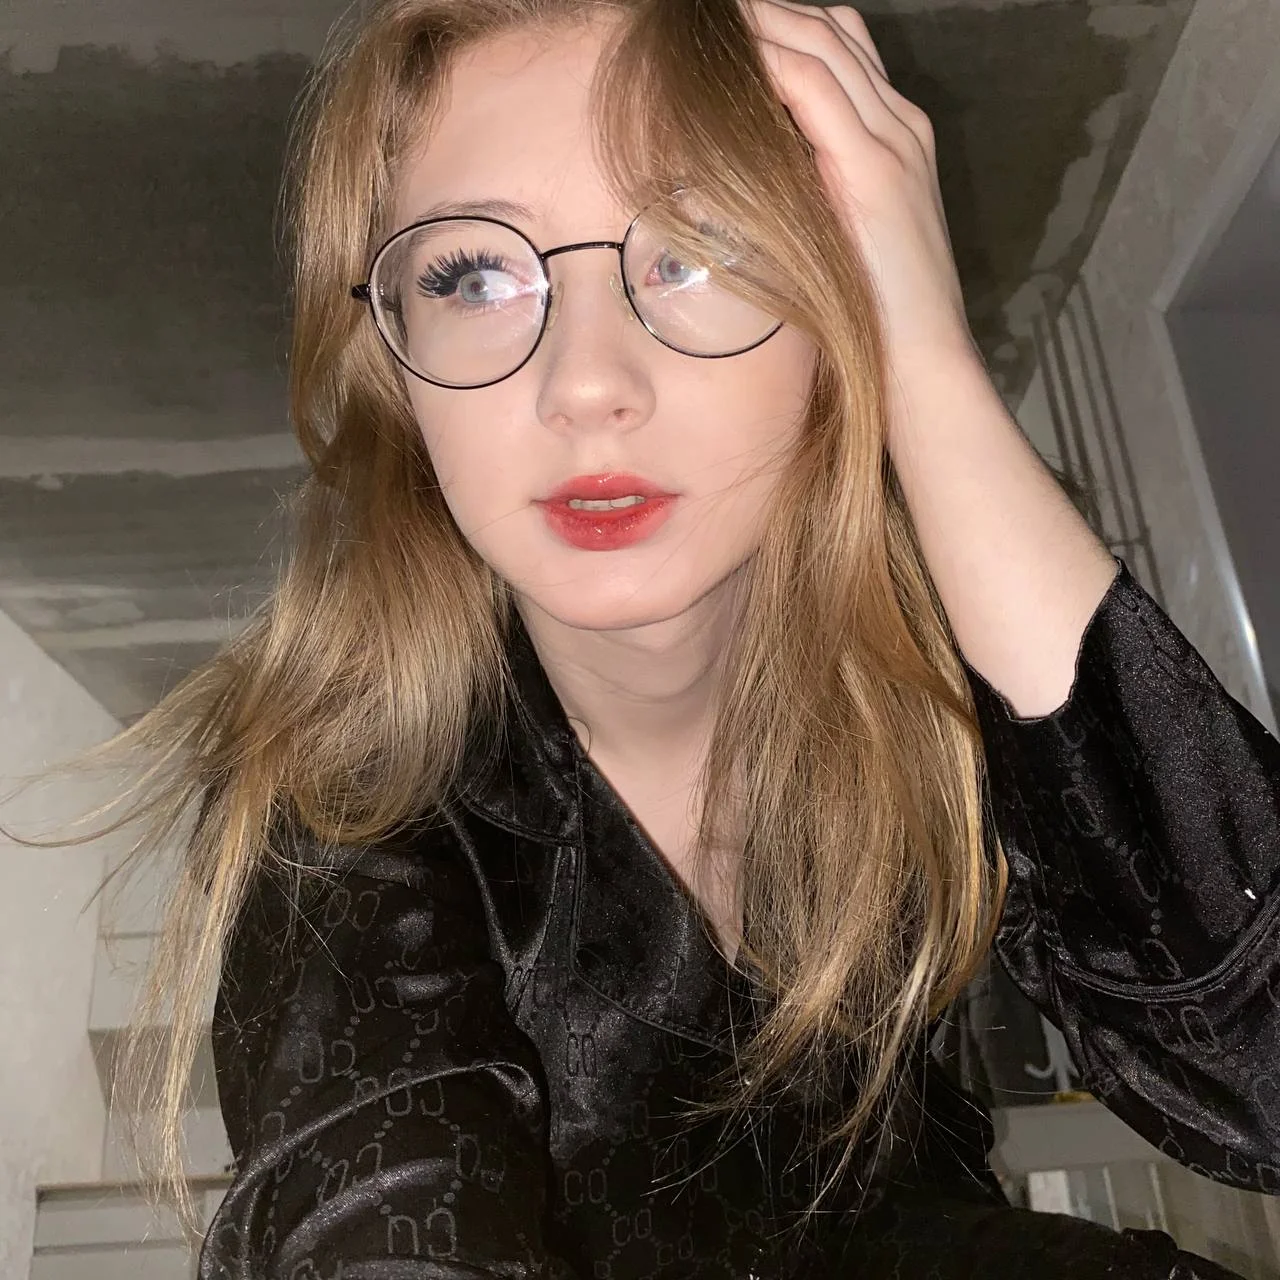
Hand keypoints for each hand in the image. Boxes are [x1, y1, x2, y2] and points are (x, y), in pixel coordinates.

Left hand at [742, 1, 977, 373]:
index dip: (783, 24)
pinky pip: (811, 86)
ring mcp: (892, 141)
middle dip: (766, 10)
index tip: (727, 28)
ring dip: (760, 21)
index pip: (840, 46)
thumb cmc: (877, 314)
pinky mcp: (873, 169)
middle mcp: (901, 125)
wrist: (925, 359)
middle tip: (708, 9)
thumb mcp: (842, 237)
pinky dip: (767, 60)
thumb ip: (814, 197)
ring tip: (709, 17)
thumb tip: (756, 183)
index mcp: (896, 137)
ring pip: (820, 43)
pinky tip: (729, 58)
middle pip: (829, 28)